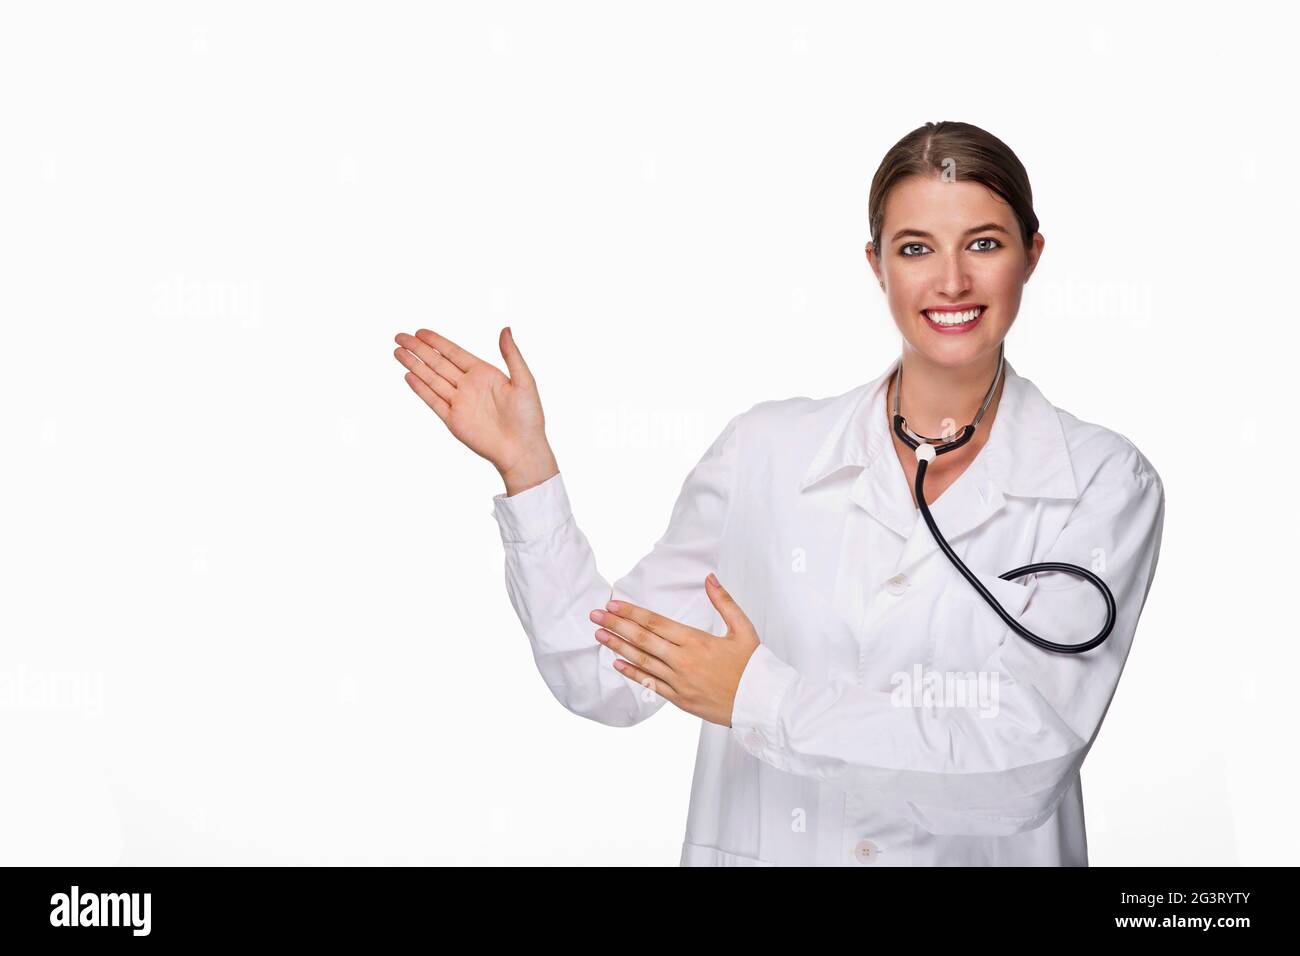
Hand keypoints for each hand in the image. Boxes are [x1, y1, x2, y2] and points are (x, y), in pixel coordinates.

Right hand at [392, 326, 557, 490]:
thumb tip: (506, 328)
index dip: (436, 342)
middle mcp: (468, 386)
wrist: (522, 449)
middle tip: (400, 336)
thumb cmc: (529, 417)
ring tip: (398, 352)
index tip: (420, 331)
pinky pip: (433, 401)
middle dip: (418, 350)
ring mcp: (459, 403)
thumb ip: (512, 355)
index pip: (454, 353)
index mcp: (484, 374)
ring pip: (431, 379)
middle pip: (438, 363)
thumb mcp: (524, 381)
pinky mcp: (453, 420)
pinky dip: (420, 389)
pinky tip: (408, 376)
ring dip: (415, 365)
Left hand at [589, 574, 759, 726]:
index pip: (656, 623)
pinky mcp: (680, 699)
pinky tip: (618, 664)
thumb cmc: (754, 666)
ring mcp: (679, 681)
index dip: (632, 613)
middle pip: (643, 639)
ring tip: (600, 636)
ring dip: (618, 647)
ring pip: (642, 661)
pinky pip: (651, 684)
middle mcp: (683, 660)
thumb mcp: (744, 629)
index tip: (613, 605)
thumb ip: (724, 602)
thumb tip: (710, 578)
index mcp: (697, 641)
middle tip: (595, 616)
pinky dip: (633, 673)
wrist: (761, 703)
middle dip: (616, 626)